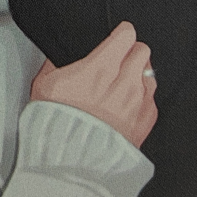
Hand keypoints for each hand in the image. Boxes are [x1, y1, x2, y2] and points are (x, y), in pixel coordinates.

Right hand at [30, 21, 156, 148]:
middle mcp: (124, 83)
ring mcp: (138, 103)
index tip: (118, 36)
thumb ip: (57, 64)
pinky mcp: (145, 123)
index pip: (126, 35)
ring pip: (149, 74)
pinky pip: (152, 100)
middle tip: (121, 59)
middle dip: (132, 52)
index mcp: (100, 68)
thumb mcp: (45, 85)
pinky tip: (128, 105)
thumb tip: (60, 53)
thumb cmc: (56, 124)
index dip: (121, 33)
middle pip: (142, 51)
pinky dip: (143, 99)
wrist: (71, 162)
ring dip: (139, 75)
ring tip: (124, 84)